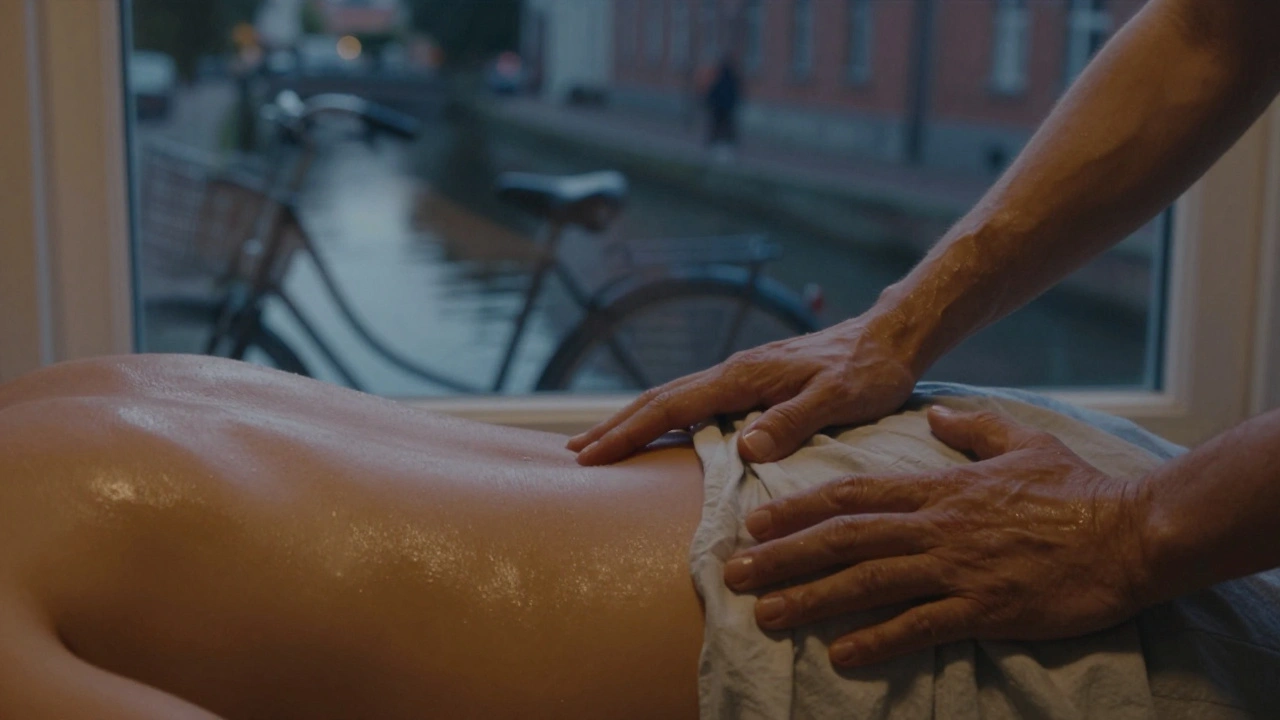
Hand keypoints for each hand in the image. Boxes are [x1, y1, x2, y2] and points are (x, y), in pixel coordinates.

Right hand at [566, 316, 918, 464]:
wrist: (889, 336)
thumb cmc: (868, 370)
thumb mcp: (839, 399)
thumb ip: (793, 422)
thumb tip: (745, 448)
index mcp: (743, 377)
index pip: (671, 408)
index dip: (629, 433)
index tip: (592, 457)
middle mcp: (733, 372)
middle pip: (659, 400)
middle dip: (614, 427)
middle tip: (574, 454)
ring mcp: (740, 374)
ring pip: (672, 398)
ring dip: (633, 420)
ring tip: (600, 443)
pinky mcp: (751, 380)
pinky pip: (693, 401)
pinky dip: (662, 417)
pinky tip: (658, 432)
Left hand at [722, 407, 1154, 667]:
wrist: (1130, 533)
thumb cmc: (1076, 489)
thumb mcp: (1020, 441)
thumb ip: (971, 426)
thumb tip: (937, 410)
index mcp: (939, 488)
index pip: (853, 494)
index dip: (799, 509)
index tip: (755, 521)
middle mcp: (936, 526)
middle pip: (844, 539)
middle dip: (782, 556)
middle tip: (733, 573)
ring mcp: (957, 568)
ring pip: (867, 583)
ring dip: (811, 599)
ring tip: (766, 615)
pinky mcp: (984, 608)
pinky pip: (919, 626)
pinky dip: (877, 641)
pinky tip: (840, 655)